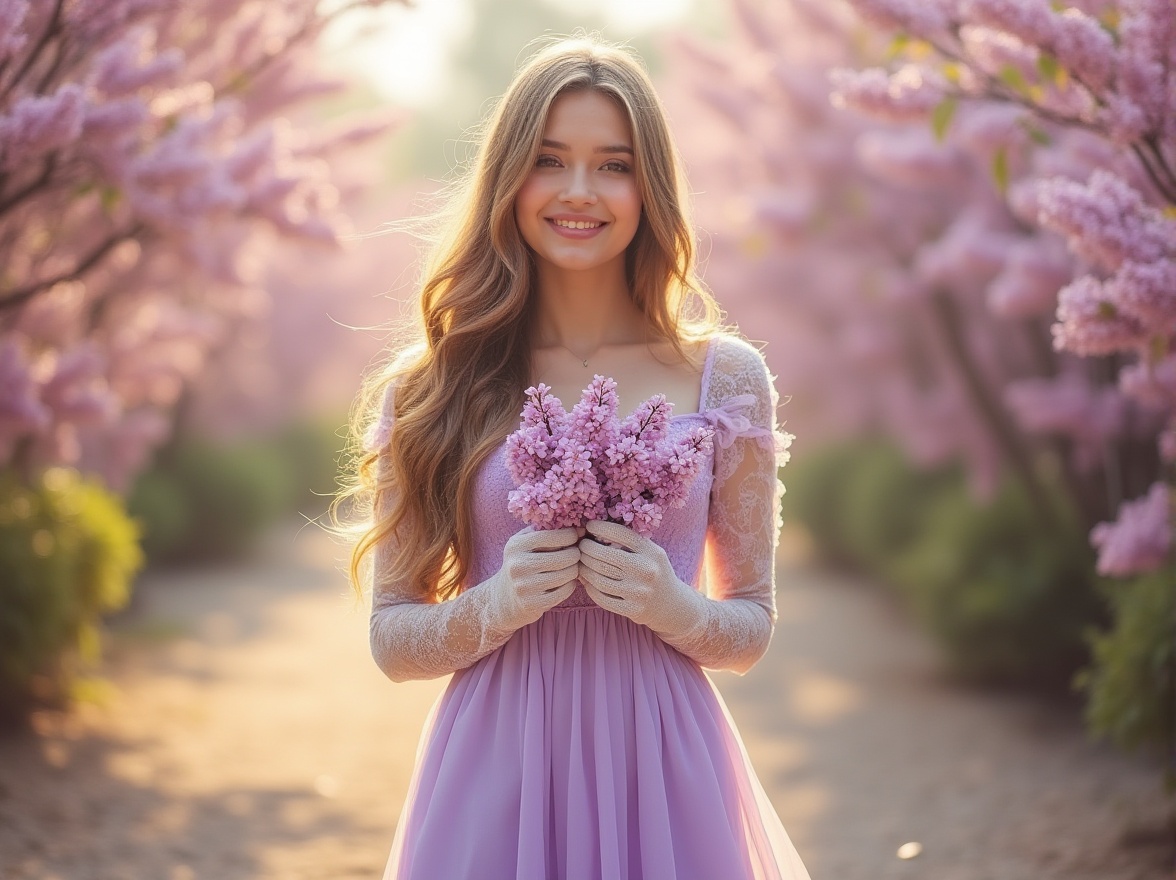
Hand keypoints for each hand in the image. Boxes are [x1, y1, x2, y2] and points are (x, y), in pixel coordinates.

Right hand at [485, 525, 580, 632]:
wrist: (504, 597)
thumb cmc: (522, 561)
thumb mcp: (525, 541)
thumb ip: (548, 530)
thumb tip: (582, 527)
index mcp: (515, 545)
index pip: (553, 536)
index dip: (571, 535)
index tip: (574, 537)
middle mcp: (517, 565)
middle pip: (566, 556)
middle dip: (576, 553)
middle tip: (575, 554)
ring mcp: (524, 586)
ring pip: (568, 574)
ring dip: (575, 569)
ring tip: (570, 567)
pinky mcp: (533, 604)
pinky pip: (565, 591)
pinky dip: (571, 585)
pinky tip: (565, 581)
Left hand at [577, 519, 707, 639]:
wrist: (672, 605)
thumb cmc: (654, 572)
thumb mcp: (651, 552)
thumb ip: (630, 542)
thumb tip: (594, 530)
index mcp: (652, 552)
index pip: (620, 533)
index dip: (600, 527)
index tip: (589, 526)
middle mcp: (646, 570)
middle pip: (605, 556)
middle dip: (586, 548)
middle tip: (580, 545)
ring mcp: (639, 592)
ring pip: (599, 577)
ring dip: (584, 568)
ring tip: (581, 562)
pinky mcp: (633, 609)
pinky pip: (602, 598)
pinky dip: (589, 588)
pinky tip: (586, 580)